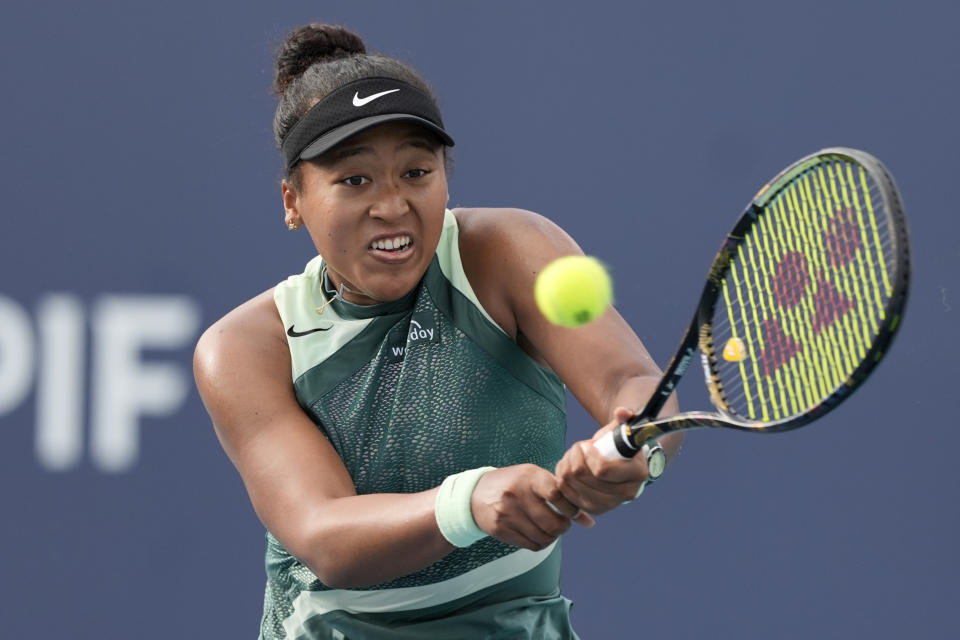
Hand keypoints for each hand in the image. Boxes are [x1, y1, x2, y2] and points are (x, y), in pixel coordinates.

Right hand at [470, 464, 594, 550]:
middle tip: (563, 523)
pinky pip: (531, 545)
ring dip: (554, 537)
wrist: (475, 495)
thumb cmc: (514, 484)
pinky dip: (542, 543)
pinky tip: (539, 534)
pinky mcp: (501, 530)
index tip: (572, 511)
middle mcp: (516, 494)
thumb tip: (589, 522)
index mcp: (528, 476)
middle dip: (564, 527)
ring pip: (544, 537)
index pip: (557, 494)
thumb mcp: (534, 479)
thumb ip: (561, 495)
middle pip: (553, 523)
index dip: (571, 507)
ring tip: (552, 529)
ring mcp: (507, 513)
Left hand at [555, 407, 650, 514]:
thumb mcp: (624, 428)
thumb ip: (625, 417)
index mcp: (638, 473)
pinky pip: (567, 495)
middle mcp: (627, 493)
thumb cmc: (621, 443)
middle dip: (575, 457)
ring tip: (572, 456)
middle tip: (578, 447)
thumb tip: (622, 412)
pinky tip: (568, 468)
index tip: (587, 444)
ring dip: (567, 466)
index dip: (588, 455)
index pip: (602, 470)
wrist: (622, 463)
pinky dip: (563, 479)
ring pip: (572, 485)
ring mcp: (610, 504)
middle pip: (584, 477)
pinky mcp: (595, 509)